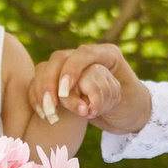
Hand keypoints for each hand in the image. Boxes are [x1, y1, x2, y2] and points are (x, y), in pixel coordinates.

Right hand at [30, 42, 150, 134]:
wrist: (127, 113)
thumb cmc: (129, 106)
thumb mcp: (122, 101)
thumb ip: (103, 97)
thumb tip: (82, 104)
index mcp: (107, 54)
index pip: (84, 54)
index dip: (71, 70)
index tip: (64, 92)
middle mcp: (86, 57)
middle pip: (59, 59)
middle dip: (51, 82)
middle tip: (52, 107)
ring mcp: (71, 67)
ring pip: (45, 68)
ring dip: (41, 91)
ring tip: (48, 113)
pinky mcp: (59, 80)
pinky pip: (40, 82)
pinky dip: (37, 96)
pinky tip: (42, 113)